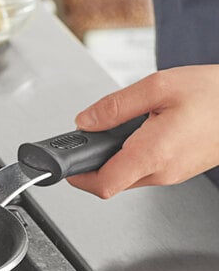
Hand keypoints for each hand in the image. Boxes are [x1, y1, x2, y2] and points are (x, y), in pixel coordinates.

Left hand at [67, 65, 218, 197]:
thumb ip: (115, 106)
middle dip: (95, 162)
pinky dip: (133, 156)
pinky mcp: (178, 171)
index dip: (79, 176)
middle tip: (92, 137)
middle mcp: (161, 172)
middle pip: (111, 182)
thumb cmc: (215, 94)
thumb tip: (85, 121)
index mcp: (152, 153)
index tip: (66, 164)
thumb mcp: (158, 86)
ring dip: (115, 158)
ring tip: (124, 128)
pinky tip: (142, 133)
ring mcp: (171, 175)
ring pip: (127, 177)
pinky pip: (144, 171)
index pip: (102, 184)